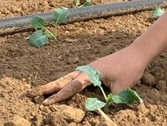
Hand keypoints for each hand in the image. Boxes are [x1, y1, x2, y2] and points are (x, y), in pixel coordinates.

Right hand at [25, 46, 147, 104]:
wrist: (138, 53)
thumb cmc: (129, 69)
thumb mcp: (120, 89)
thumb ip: (108, 101)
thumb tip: (97, 112)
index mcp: (91, 72)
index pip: (71, 87)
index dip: (59, 96)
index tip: (45, 103)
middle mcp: (87, 70)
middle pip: (63, 80)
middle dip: (47, 88)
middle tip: (29, 94)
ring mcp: (89, 69)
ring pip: (68, 79)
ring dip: (55, 85)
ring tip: (41, 93)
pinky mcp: (94, 71)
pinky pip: (76, 79)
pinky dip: (66, 84)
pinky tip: (62, 89)